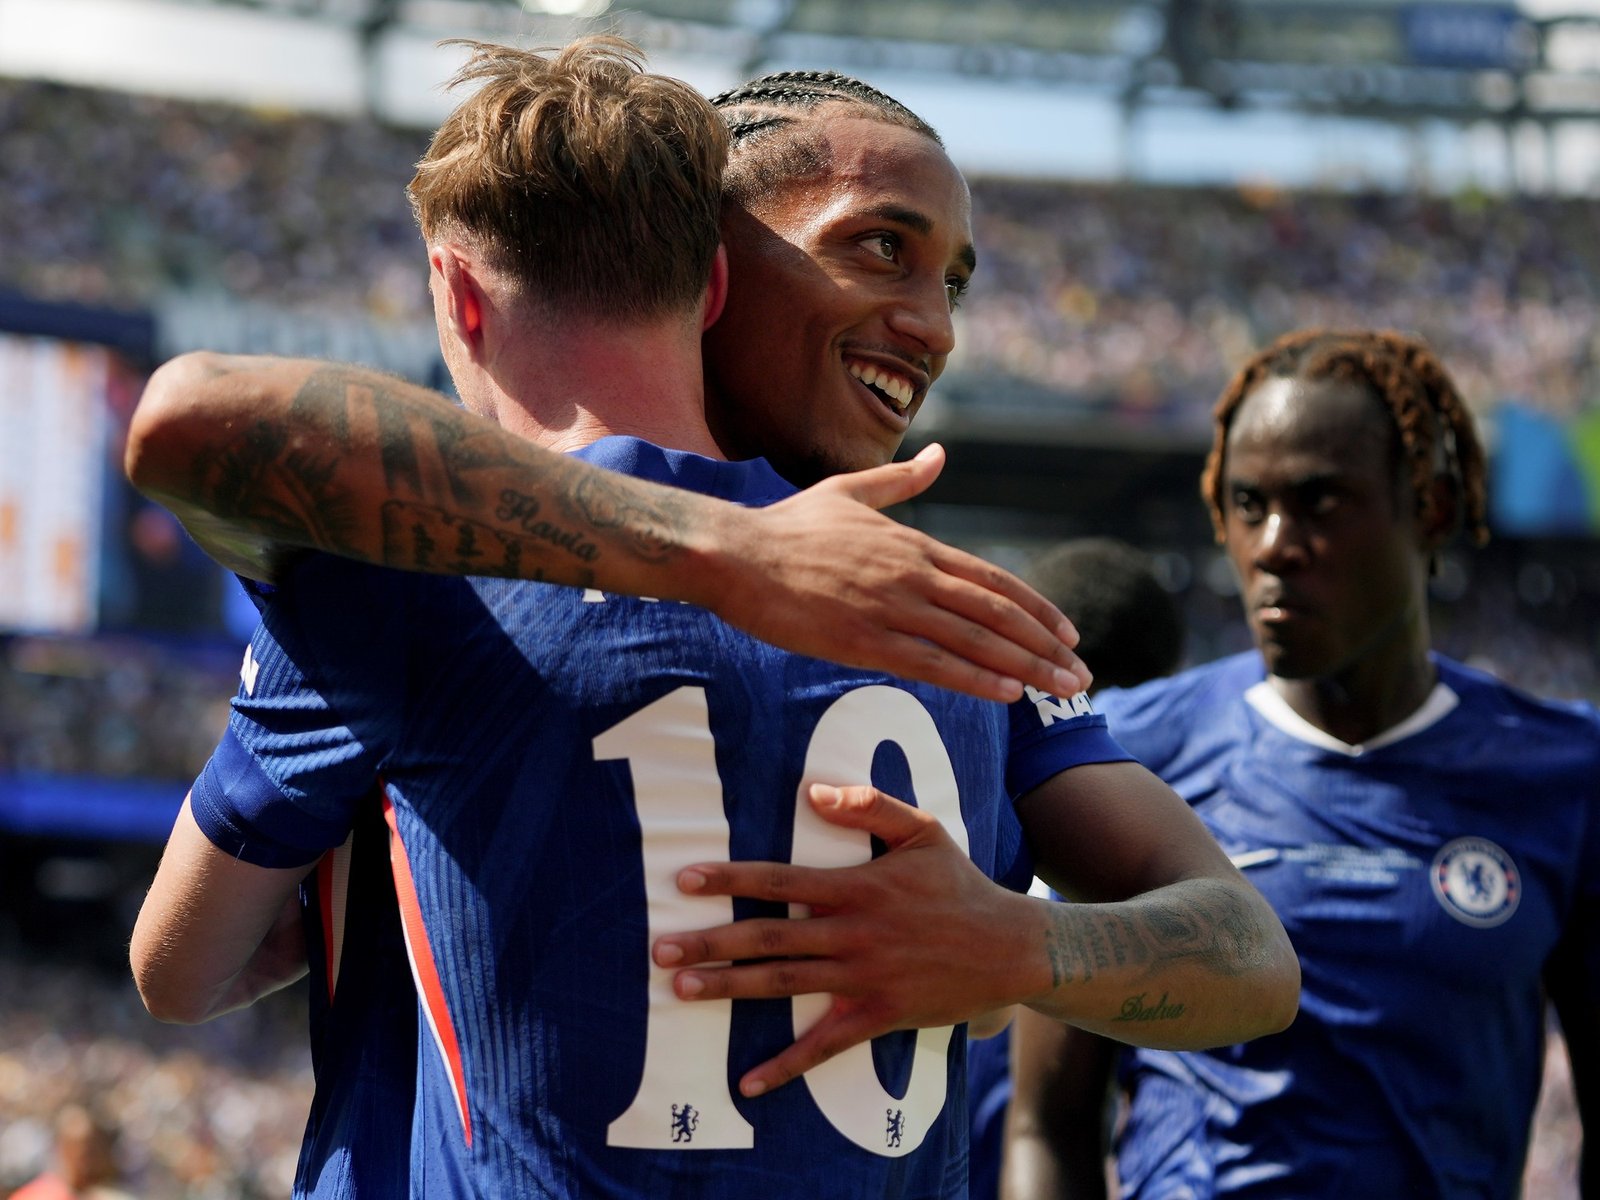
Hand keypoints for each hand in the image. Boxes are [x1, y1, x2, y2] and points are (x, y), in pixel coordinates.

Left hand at [651, 784, 1044, 1097]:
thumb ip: (869, 804)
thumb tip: (812, 790)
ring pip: (784, 985)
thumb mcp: (923, 830)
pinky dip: (785, 1065)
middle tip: (659, 948)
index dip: (731, 880)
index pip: (781, 881)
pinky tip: (747, 1081)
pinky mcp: (877, 1016)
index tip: (685, 880)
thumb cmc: (960, 885)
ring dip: (729, 988)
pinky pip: (824, 1045)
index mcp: (858, 887)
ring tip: (680, 988)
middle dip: (710, 942)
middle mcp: (853, 933)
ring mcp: (864, 978)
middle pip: (769, 938)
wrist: (1010, 947)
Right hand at [708, 444, 1091, 703]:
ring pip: (974, 640)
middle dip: (1045, 646)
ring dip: (1024, 667)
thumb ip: (901, 480)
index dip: (1036, 608)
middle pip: (997, 613)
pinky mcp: (863, 640)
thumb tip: (939, 456)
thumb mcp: (850, 492)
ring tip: (1060, 689)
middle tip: (1080, 674)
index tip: (1068, 631)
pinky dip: (974, 678)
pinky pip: (931, 663)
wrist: (737, 554)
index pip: (993, 579)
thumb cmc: (788, 526)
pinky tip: (1006, 694)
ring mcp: (890, 607)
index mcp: (914, 544)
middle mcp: (913, 574)